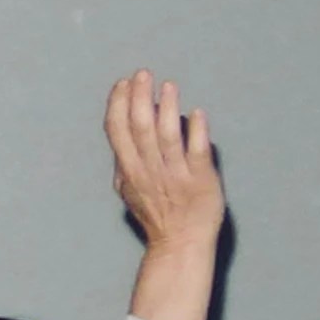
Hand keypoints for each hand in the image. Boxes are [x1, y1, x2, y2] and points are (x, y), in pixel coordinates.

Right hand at [106, 71, 224, 255]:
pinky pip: (198, 152)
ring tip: (169, 86)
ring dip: (168, 108)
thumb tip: (120, 130)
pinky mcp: (202, 181)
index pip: (117, 130)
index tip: (123, 83)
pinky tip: (198, 114)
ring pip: (168, 136)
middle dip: (139, 97)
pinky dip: (197, 132)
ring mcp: (176, 175)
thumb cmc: (157, 215)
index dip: (118, 103)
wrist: (181, 244)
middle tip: (144, 74)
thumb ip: (124, 161)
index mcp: (129, 170)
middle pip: (140, 127)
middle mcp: (150, 170)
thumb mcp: (129, 190)